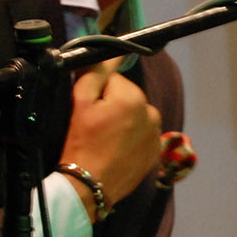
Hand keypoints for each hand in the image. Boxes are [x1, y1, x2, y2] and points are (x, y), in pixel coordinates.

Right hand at [59, 60, 161, 219]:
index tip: (88, 111)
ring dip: (122, 124)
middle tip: (94, 128)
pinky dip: (130, 140)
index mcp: (134, 96)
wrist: (89, 184)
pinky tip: (116, 151)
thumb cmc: (81, 142)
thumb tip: (110, 52)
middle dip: (112, 108)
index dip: (97, 94)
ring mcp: (156, 134)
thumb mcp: (81, 102)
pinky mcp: (155, 153)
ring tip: (105, 142)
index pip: (113, 81)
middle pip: (126, 98)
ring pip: (135, 117)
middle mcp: (151, 112)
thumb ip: (96, 72)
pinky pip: (141, 136)